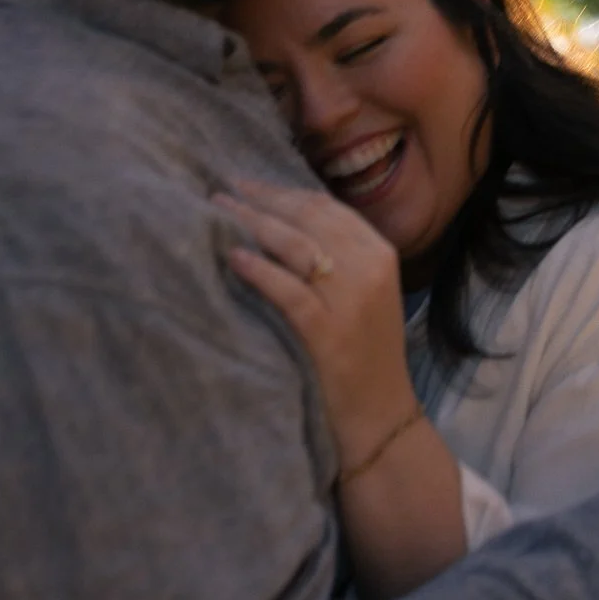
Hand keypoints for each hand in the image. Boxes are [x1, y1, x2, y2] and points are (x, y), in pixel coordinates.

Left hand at [216, 180, 418, 472]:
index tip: (244, 183)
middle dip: (259, 200)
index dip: (280, 190)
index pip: (324, 206)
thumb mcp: (362, 292)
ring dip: (251, 224)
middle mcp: (370, 267)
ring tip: (216, 213)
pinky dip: (259, 270)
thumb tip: (278, 218)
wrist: (382, 416)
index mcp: (379, 252)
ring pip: (294, 245)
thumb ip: (335, 256)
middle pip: (305, 218)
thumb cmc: (363, 353)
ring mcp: (352, 299)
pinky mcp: (330, 332)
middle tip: (219, 191)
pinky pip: (288, 290)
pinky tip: (233, 257)